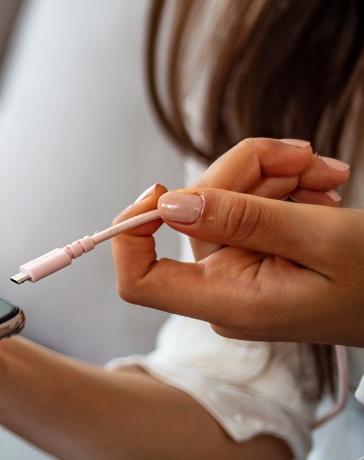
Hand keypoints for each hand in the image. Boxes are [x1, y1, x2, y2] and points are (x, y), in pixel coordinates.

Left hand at [112, 138, 362, 345]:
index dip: (131, 233)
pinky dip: (284, 187)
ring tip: (328, 176)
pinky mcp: (257, 252)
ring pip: (223, 200)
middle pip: (191, 214)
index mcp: (229, 303)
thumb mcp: (320, 240)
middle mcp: (223, 289)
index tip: (160, 188)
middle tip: (306, 156)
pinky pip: (248, 206)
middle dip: (245, 173)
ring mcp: (239, 270)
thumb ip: (244, 219)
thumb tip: (169, 204)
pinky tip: (323, 188)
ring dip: (275, 175)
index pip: (138, 280)